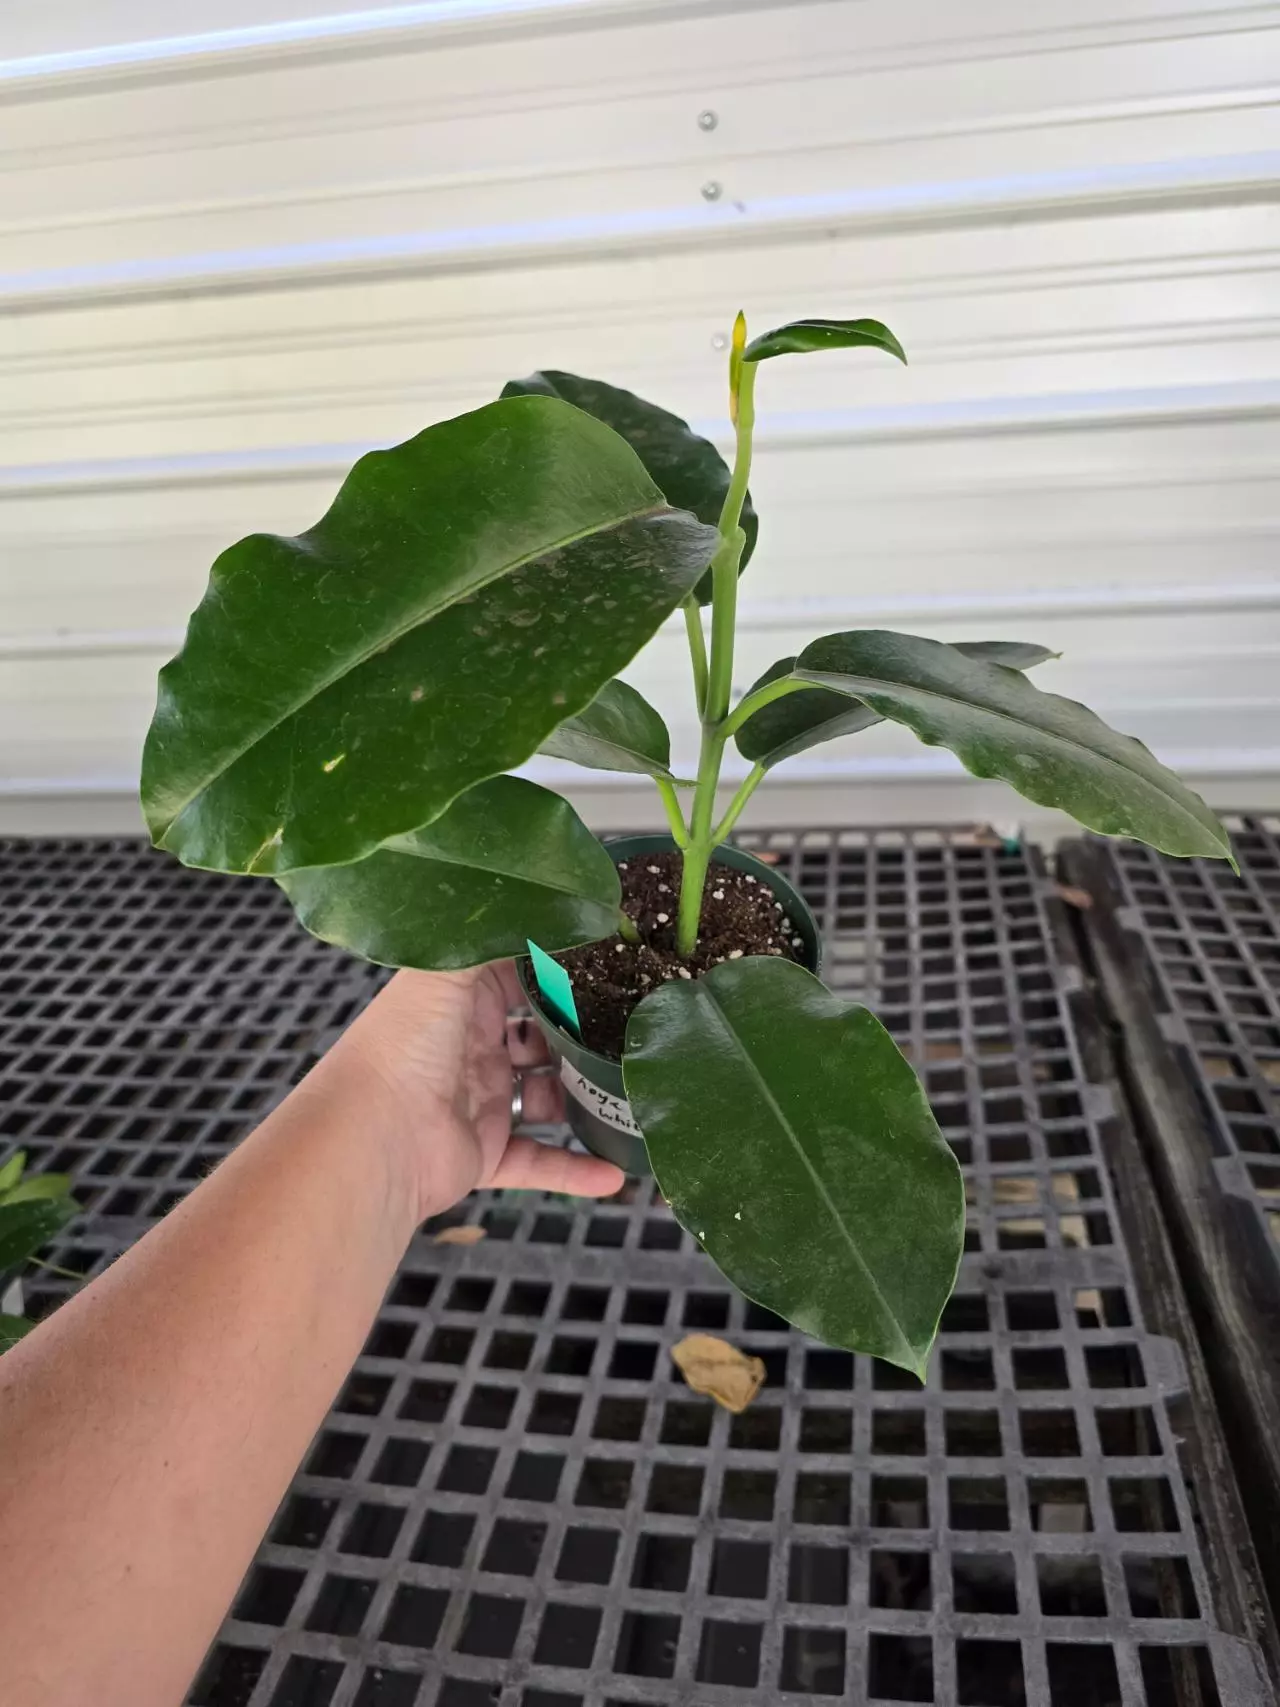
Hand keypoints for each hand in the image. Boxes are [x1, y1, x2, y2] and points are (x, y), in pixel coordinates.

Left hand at [332, 963, 624, 1221]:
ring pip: (545, 1099)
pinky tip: (615, 1173)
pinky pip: (539, 1163)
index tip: (606, 962)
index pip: (513, 978)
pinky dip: (575, 1170)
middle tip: (632, 1026)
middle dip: (578, 1035)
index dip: (554, 970)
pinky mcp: (485, 1155)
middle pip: (537, 1039)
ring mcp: (480, 1105)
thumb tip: (540, 904)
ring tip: (634, 1089)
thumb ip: (490, 939)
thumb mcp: (446, 973)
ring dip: (584, 1099)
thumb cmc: (405, 1045)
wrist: (372, 1138)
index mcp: (459, 1004)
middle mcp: (470, 1050)